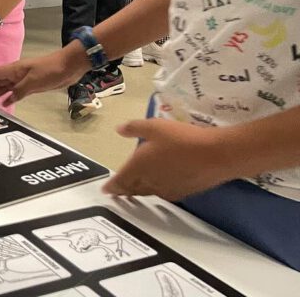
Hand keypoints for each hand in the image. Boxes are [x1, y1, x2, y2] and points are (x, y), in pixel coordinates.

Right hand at [0, 46, 88, 106]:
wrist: (69, 66)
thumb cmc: (50, 70)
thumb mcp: (33, 81)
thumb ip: (19, 91)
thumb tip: (7, 100)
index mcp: (14, 69)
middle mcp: (16, 74)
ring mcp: (24, 79)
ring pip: (5, 86)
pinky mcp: (32, 85)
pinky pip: (15, 91)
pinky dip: (8, 96)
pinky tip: (4, 102)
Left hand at [104, 119, 233, 199]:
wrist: (216, 155)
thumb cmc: (181, 138)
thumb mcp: (154, 126)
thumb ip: (134, 128)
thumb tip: (118, 129)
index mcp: (139, 167)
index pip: (120, 180)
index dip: (112, 185)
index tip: (105, 190)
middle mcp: (150, 182)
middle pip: (132, 189)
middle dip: (123, 190)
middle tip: (116, 192)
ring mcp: (167, 189)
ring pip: (147, 193)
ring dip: (137, 192)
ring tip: (132, 192)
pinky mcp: (182, 192)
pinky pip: (162, 194)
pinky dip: (153, 192)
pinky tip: (156, 189)